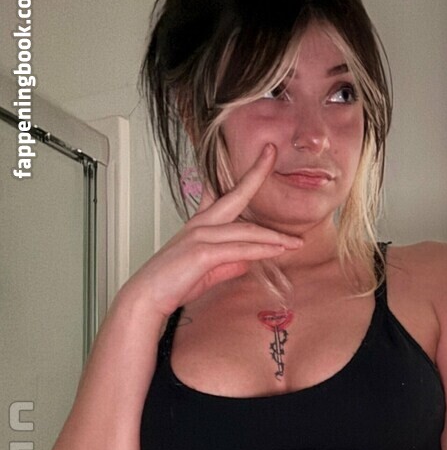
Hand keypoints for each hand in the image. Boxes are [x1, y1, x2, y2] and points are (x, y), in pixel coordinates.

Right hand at [119, 144, 302, 317]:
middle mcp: (201, 224)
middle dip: (255, 173)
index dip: (241, 176)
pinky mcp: (202, 253)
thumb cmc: (173, 283)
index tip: (258, 157)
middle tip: (272, 153)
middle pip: (235, 193)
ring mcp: (201, 236)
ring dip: (274, 237)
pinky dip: (260, 250)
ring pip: (245, 230)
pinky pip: (239, 249)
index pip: (223, 193)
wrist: (148, 296)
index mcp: (201, 224)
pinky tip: (277, 251)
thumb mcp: (208, 271)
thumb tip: (249, 260)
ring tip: (295, 242)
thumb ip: (230, 263)